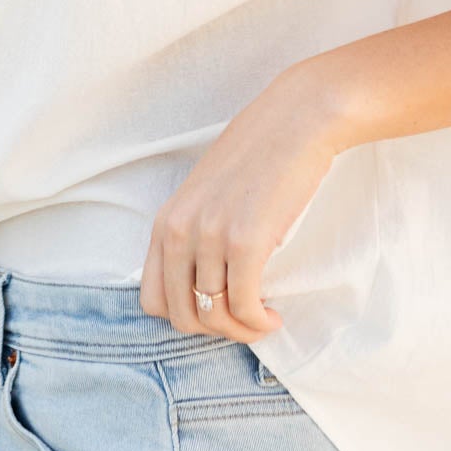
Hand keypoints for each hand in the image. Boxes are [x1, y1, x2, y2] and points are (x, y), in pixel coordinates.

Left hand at [138, 71, 339, 342]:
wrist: (298, 120)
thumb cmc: (260, 154)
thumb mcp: (208, 193)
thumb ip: (196, 230)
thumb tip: (201, 283)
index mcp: (166, 221)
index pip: (152, 300)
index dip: (186, 315)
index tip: (218, 309)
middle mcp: (180, 230)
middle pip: (180, 316)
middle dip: (215, 330)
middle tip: (245, 319)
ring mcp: (211, 236)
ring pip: (213, 317)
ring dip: (241, 330)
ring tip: (264, 320)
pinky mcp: (246, 242)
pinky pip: (244, 306)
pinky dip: (259, 323)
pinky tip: (274, 316)